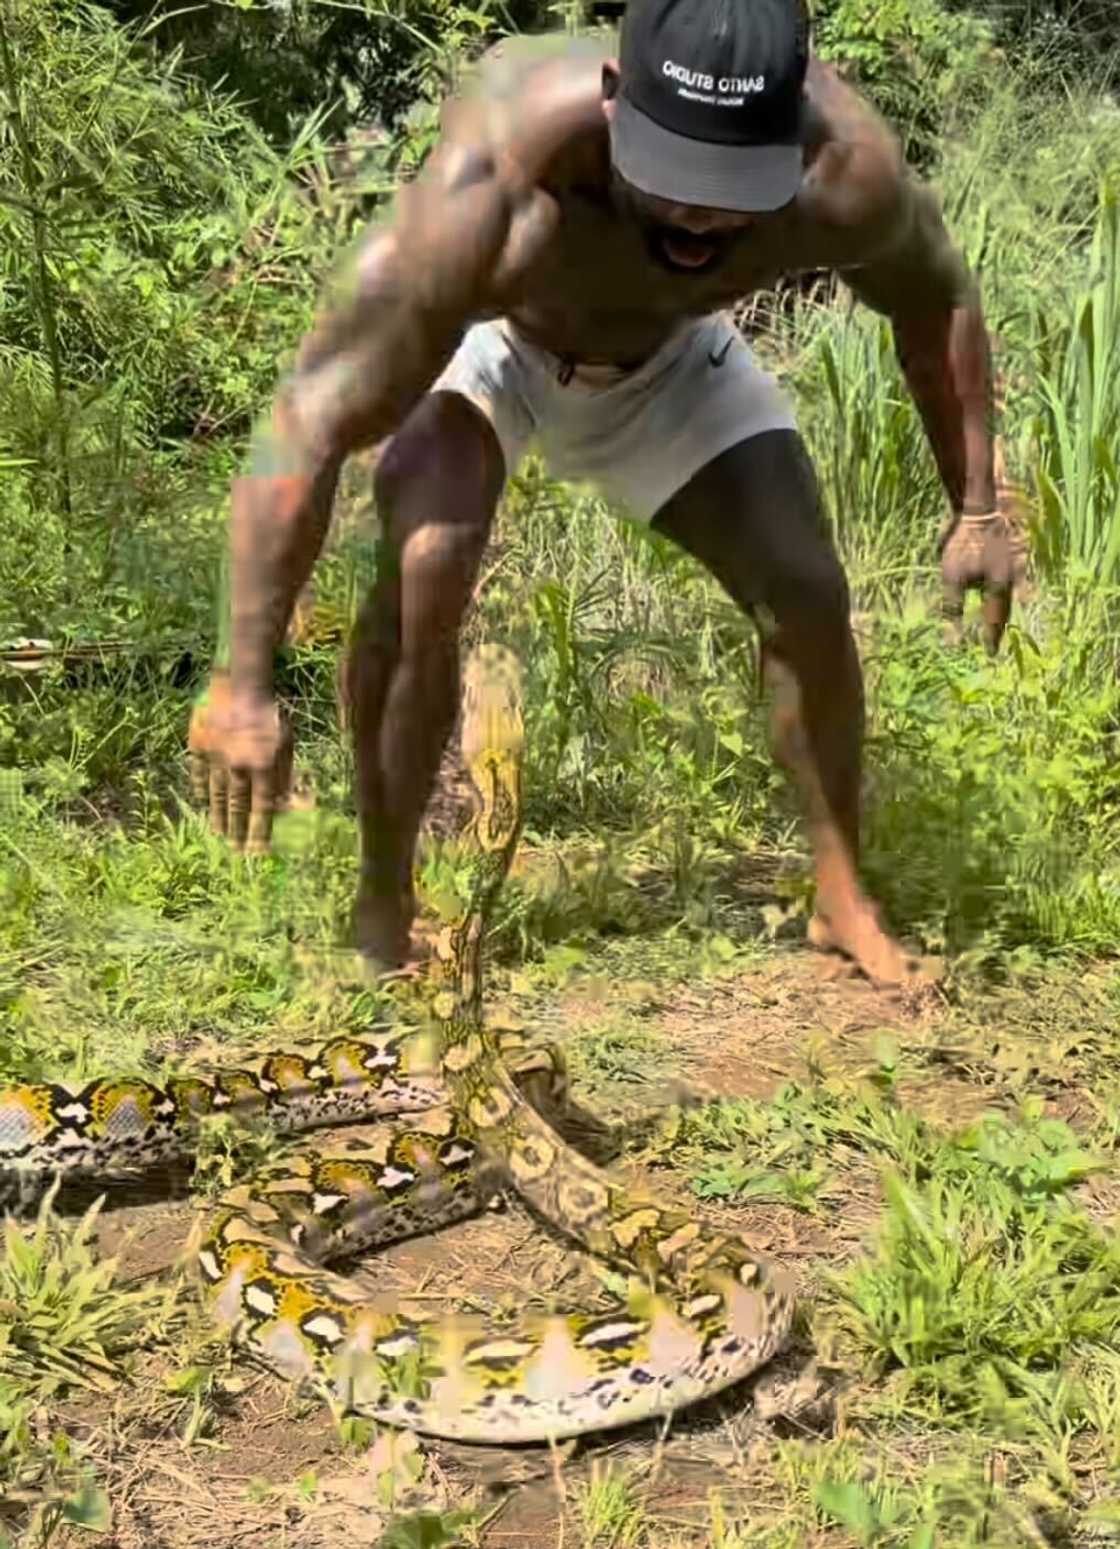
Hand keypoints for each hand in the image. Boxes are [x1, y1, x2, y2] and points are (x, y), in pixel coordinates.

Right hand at [187, 672, 292, 852]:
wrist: (241, 684)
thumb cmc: (272, 713)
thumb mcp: (287, 743)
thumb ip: (284, 774)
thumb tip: (283, 804)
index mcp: (263, 767)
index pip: (261, 807)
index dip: (259, 831)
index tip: (257, 851)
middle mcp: (238, 767)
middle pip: (236, 805)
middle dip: (236, 830)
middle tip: (234, 850)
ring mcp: (215, 758)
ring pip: (216, 794)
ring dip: (218, 816)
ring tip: (218, 834)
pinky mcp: (199, 746)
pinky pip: (199, 773)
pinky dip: (201, 789)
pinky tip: (203, 802)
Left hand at [938, 481, 1027, 654]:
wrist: (982, 506)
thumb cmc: (965, 542)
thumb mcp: (953, 577)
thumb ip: (953, 607)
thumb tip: (952, 638)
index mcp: (1000, 588)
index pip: (995, 620)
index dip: (991, 637)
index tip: (990, 654)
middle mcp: (1013, 579)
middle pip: (1006, 609)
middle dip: (1000, 626)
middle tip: (997, 643)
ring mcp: (1016, 565)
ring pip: (1011, 594)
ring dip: (1004, 610)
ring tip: (999, 624)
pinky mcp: (1013, 553)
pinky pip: (1011, 579)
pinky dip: (1006, 590)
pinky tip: (1001, 593)